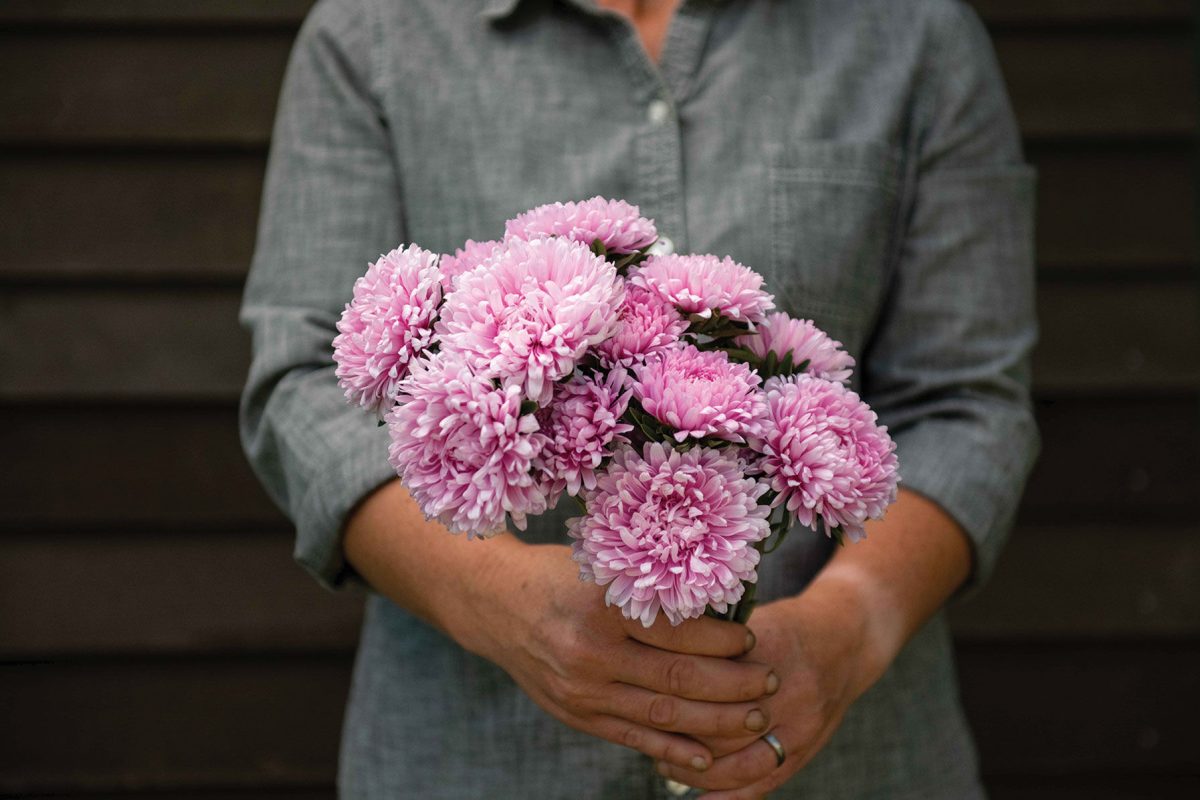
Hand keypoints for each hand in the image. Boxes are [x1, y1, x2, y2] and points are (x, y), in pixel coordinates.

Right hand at [456, 543, 781, 772]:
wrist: (496, 604)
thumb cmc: (559, 574)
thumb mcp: (603, 566)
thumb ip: (651, 587)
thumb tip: (722, 603)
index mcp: (603, 605)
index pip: (680, 631)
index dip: (725, 640)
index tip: (753, 639)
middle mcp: (591, 651)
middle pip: (679, 677)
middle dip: (734, 685)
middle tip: (770, 682)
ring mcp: (583, 689)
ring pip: (663, 713)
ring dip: (716, 720)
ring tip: (754, 717)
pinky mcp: (577, 715)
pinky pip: (634, 737)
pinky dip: (673, 748)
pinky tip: (707, 755)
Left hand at [653, 577, 885, 797]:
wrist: (846, 641)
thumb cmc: (785, 626)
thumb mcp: (750, 620)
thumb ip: (710, 642)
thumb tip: (652, 657)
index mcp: (766, 649)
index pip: (707, 681)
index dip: (670, 695)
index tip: (641, 697)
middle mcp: (784, 690)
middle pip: (717, 725)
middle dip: (675, 735)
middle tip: (643, 734)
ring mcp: (798, 724)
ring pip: (737, 762)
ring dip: (694, 770)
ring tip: (663, 763)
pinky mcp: (804, 748)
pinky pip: (763, 782)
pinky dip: (727, 796)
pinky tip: (699, 799)